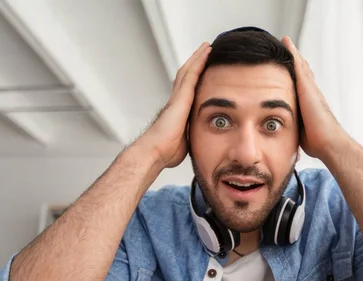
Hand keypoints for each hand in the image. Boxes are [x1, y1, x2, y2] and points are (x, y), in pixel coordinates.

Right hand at [136, 42, 210, 168]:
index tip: (202, 71)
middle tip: (205, 51)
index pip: (187, 90)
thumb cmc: (166, 152)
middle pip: (186, 76)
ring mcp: (177, 97)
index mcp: (177, 111)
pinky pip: (191, 74)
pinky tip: (206, 52)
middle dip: (195, 64)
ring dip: (197, 58)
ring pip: (188, 71)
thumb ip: (189, 137)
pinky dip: (199, 62)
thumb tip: (196, 143)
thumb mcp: (184, 142)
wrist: (155, 151)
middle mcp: (176, 101)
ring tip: (207, 47)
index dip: (194, 79)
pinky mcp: (181, 97)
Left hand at [281, 37, 343, 160]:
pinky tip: (286, 43)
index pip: (302, 86)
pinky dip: (293, 53)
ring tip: (286, 42)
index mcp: (310, 104)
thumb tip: (288, 137)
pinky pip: (298, 65)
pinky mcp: (307, 86)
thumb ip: (297, 128)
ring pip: (301, 66)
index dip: (297, 76)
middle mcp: (312, 93)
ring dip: (294, 54)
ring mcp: (311, 88)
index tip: (291, 68)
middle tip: (288, 49)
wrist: (329, 142)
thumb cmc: (318, 142)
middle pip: (303, 72)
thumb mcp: (302, 132)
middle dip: (296, 62)